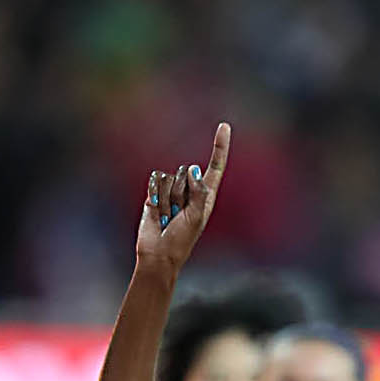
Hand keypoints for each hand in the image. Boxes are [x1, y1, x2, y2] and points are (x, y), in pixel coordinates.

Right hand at [136, 123, 231, 272]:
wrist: (158, 253)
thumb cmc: (181, 241)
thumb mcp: (196, 219)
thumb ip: (199, 193)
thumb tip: (193, 170)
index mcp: (205, 196)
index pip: (215, 167)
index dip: (219, 147)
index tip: (224, 126)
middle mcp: (190, 190)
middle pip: (186, 172)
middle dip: (181, 193)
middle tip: (177, 215)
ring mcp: (172, 190)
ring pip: (169, 176)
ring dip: (167, 198)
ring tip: (168, 217)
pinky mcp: (156, 191)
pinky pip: (156, 179)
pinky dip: (156, 195)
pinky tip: (157, 211)